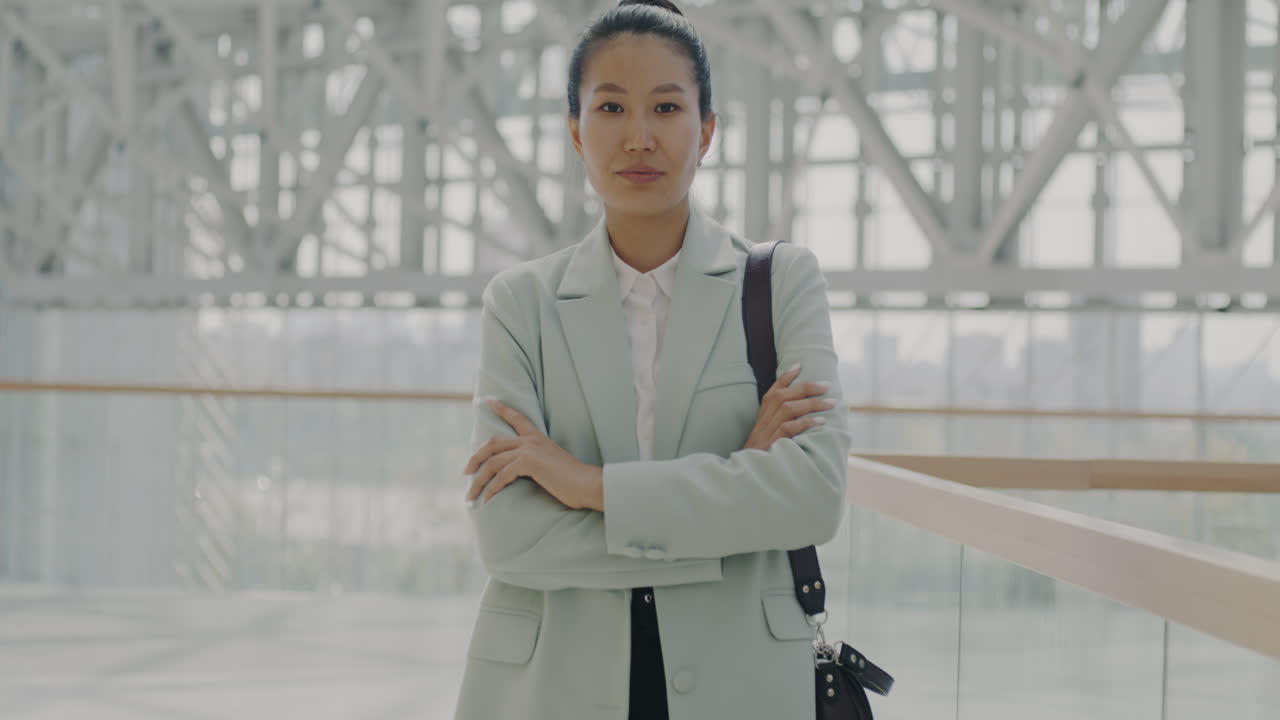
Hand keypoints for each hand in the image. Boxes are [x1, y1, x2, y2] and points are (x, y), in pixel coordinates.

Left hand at [464, 399, 604, 510]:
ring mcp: (529, 450)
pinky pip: (501, 476)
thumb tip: (520, 472)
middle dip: (475, 456)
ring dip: (478, 481)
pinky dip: (492, 490)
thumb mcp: (552, 467)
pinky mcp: (528, 463)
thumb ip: (537, 464)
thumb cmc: (573, 482)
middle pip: (493, 443)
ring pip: (492, 462)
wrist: (587, 484)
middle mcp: (531, 440)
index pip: (517, 418)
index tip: (486, 400)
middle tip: (465, 470)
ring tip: (470, 495)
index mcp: (538, 438)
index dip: (501, 409)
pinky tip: (487, 500)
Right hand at [742, 364, 836, 450]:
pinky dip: (805, 423)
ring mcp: (767, 431)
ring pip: (788, 408)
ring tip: (832, 403)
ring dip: (812, 403)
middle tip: (827, 385)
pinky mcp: (772, 443)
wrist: (745, 473)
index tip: (799, 366)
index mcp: (762, 416)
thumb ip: (779, 423)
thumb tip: (804, 415)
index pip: (773, 391)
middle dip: (806, 387)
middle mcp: (764, 420)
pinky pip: (789, 428)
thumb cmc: (760, 456)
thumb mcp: (767, 436)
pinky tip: (820, 422)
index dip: (785, 378)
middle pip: (783, 396)